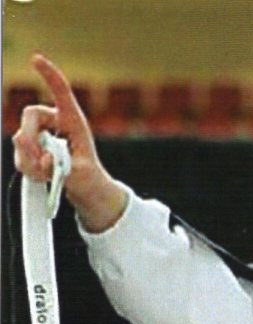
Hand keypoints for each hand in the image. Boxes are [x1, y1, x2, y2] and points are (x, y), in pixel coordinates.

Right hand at [12, 54, 126, 231]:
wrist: (86, 192)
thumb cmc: (90, 179)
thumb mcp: (82, 175)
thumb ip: (63, 167)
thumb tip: (44, 159)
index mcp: (73, 121)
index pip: (60, 92)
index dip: (48, 74)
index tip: (36, 59)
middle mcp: (54, 123)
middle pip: (30, 115)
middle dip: (29, 137)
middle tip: (39, 160)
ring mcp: (41, 135)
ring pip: (21, 137)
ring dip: (29, 158)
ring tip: (47, 174)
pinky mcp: (32, 149)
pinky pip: (20, 153)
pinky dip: (27, 167)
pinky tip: (41, 176)